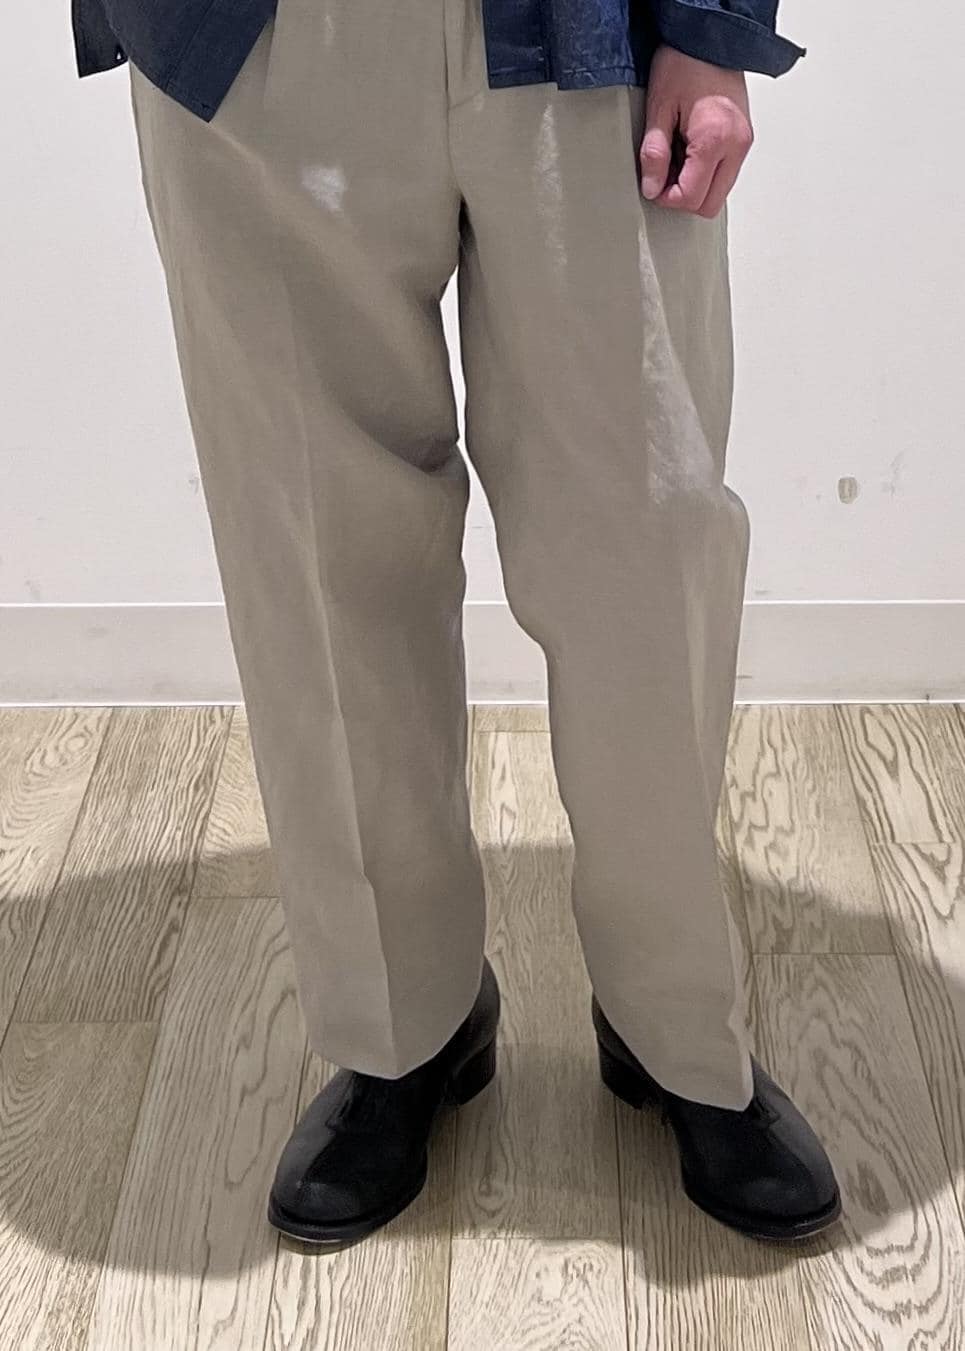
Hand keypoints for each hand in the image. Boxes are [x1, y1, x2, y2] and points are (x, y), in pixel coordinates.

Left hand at [640, 45, 753, 216]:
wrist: (710, 35)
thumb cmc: (685, 61)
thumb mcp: (659, 108)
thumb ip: (653, 153)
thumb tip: (652, 187)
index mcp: (715, 139)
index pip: (692, 198)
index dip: (667, 198)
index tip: (653, 184)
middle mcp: (736, 145)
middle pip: (710, 204)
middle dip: (683, 198)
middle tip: (663, 175)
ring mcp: (743, 143)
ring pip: (719, 193)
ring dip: (695, 186)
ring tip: (677, 157)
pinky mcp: (744, 139)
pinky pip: (724, 174)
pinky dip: (705, 174)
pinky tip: (690, 153)